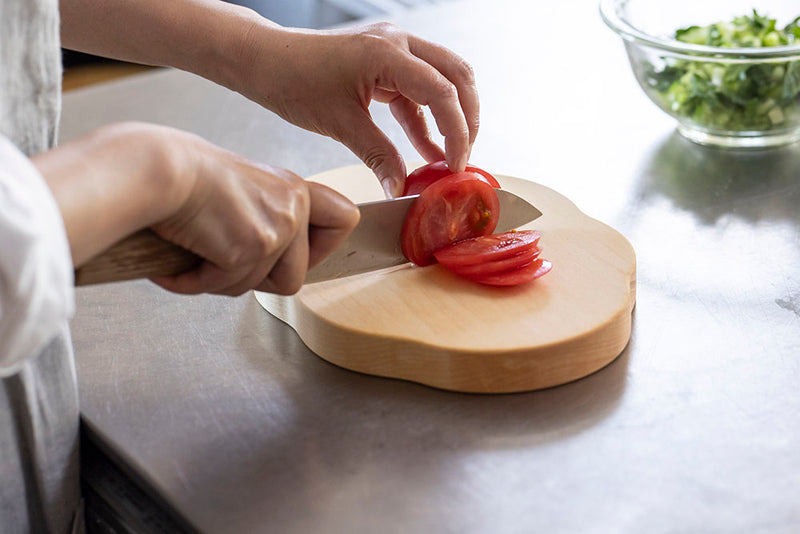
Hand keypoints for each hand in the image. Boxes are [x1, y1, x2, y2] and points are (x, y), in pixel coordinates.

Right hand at [150, 130, 359, 295]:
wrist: (155, 169)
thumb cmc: (185, 176)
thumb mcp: (244, 189)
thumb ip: (268, 217)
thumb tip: (273, 261)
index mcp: (294, 189)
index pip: (345, 219)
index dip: (326, 248)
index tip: (303, 254)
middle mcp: (293, 206)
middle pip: (296, 277)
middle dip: (258, 280)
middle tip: (224, 262)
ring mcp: (277, 228)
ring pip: (259, 288)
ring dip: (221, 280)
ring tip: (194, 254)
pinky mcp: (251, 247)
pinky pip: (227, 287)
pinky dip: (195, 282)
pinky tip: (177, 264)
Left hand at [232, 21, 479, 196]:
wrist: (266, 60)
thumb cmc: (293, 79)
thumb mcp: (340, 124)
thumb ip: (378, 156)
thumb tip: (400, 188)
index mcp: (388, 53)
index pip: (443, 92)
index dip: (457, 131)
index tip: (455, 164)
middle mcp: (398, 42)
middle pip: (457, 76)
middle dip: (466, 118)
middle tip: (462, 156)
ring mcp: (393, 48)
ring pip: (442, 79)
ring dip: (449, 117)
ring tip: (448, 156)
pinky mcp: (385, 61)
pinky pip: (417, 89)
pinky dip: (424, 118)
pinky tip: (425, 148)